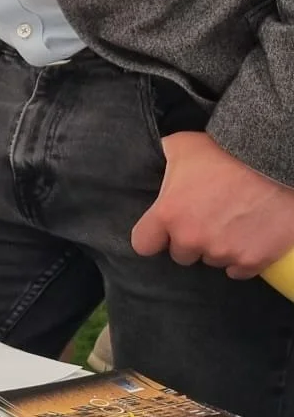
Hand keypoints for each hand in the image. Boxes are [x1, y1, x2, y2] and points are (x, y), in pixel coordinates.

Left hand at [132, 132, 293, 276]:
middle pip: (181, 254)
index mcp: (169, 214)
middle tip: (207, 217)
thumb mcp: (183, 146)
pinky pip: (238, 270)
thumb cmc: (226, 150)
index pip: (143, 244)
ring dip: (217, 247)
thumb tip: (158, 160)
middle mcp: (192, 238)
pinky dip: (242, 258)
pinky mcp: (252, 260)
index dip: (154, 236)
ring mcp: (223, 252)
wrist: (274, 160)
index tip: (164, 230)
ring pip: (211, 260)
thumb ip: (164, 160)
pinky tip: (247, 238)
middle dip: (190, 239)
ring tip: (232, 221)